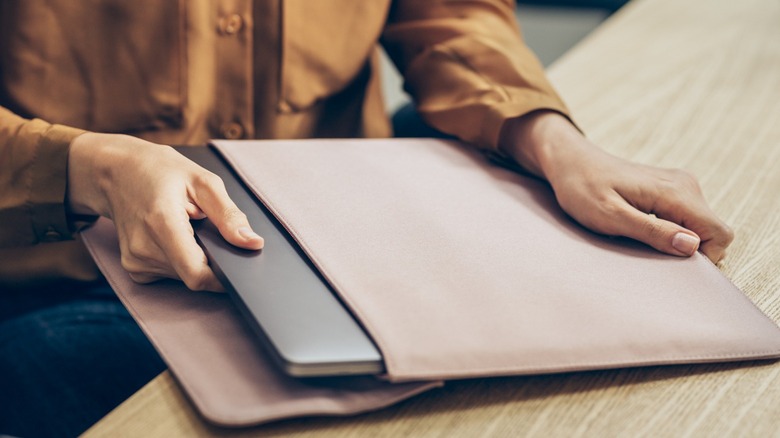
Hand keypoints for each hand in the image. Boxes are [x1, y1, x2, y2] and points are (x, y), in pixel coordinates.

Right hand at [67, 133, 263, 290]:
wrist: (115, 172)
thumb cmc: (160, 171)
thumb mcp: (203, 182)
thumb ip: (230, 216)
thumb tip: (253, 243)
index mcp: (162, 223)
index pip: (197, 274)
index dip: (223, 277)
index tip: (237, 267)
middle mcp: (144, 248)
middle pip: (194, 274)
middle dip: (210, 257)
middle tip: (205, 228)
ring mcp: (136, 261)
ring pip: (184, 275)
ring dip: (194, 256)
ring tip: (186, 227)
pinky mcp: (135, 268)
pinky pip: (171, 273)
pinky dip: (180, 259)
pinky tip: (174, 236)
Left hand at [500, 111, 733, 262]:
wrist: (569, 161)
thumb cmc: (582, 188)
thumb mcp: (610, 216)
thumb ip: (652, 231)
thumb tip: (692, 246)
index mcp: (675, 192)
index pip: (719, 233)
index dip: (702, 257)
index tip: (667, 260)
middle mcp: (685, 185)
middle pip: (713, 232)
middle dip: (688, 250)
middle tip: (646, 251)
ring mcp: (679, 185)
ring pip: (700, 226)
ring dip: (677, 241)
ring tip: (638, 236)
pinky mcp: (670, 189)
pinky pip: (686, 219)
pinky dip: (670, 231)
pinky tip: (640, 227)